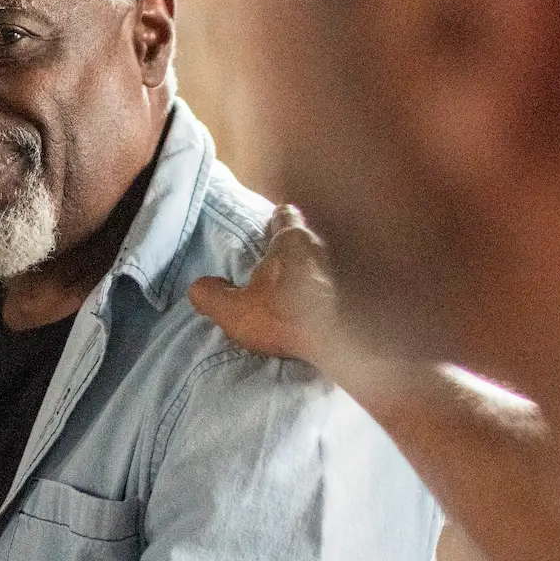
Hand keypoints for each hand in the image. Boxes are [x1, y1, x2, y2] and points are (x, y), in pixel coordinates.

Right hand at [190, 204, 338, 364]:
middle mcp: (322, 246)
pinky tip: (317, 312)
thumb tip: (198, 288)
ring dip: (311, 274)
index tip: (266, 232)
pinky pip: (337, 285)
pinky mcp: (361, 293)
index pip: (285, 215)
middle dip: (291, 252)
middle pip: (304, 239)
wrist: (343, 345)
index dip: (274, 222)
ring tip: (295, 294)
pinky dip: (327, 293)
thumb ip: (211, 296)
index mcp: (292, 240)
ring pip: (322, 263)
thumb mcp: (234, 311)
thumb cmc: (285, 318)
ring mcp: (346, 268)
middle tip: (274, 269)